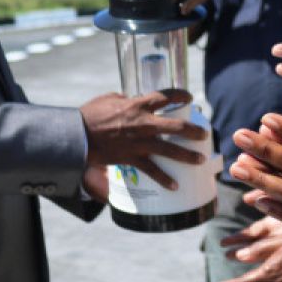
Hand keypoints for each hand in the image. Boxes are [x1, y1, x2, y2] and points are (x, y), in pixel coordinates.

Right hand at [80, 89, 207, 199]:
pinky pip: (152, 170)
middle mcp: (144, 123)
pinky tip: (175, 186)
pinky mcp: (132, 158)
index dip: (181, 95)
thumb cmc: (90, 114)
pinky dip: (164, 179)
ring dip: (187, 155)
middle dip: (193, 130)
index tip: (189, 98)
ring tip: (200, 160)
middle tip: (204, 134)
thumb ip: (126, 99)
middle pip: (177, 125)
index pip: (166, 96)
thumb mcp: (110, 99)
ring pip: (170, 149)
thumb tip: (133, 100)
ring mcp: (140, 142)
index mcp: (138, 105)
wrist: (77, 136)